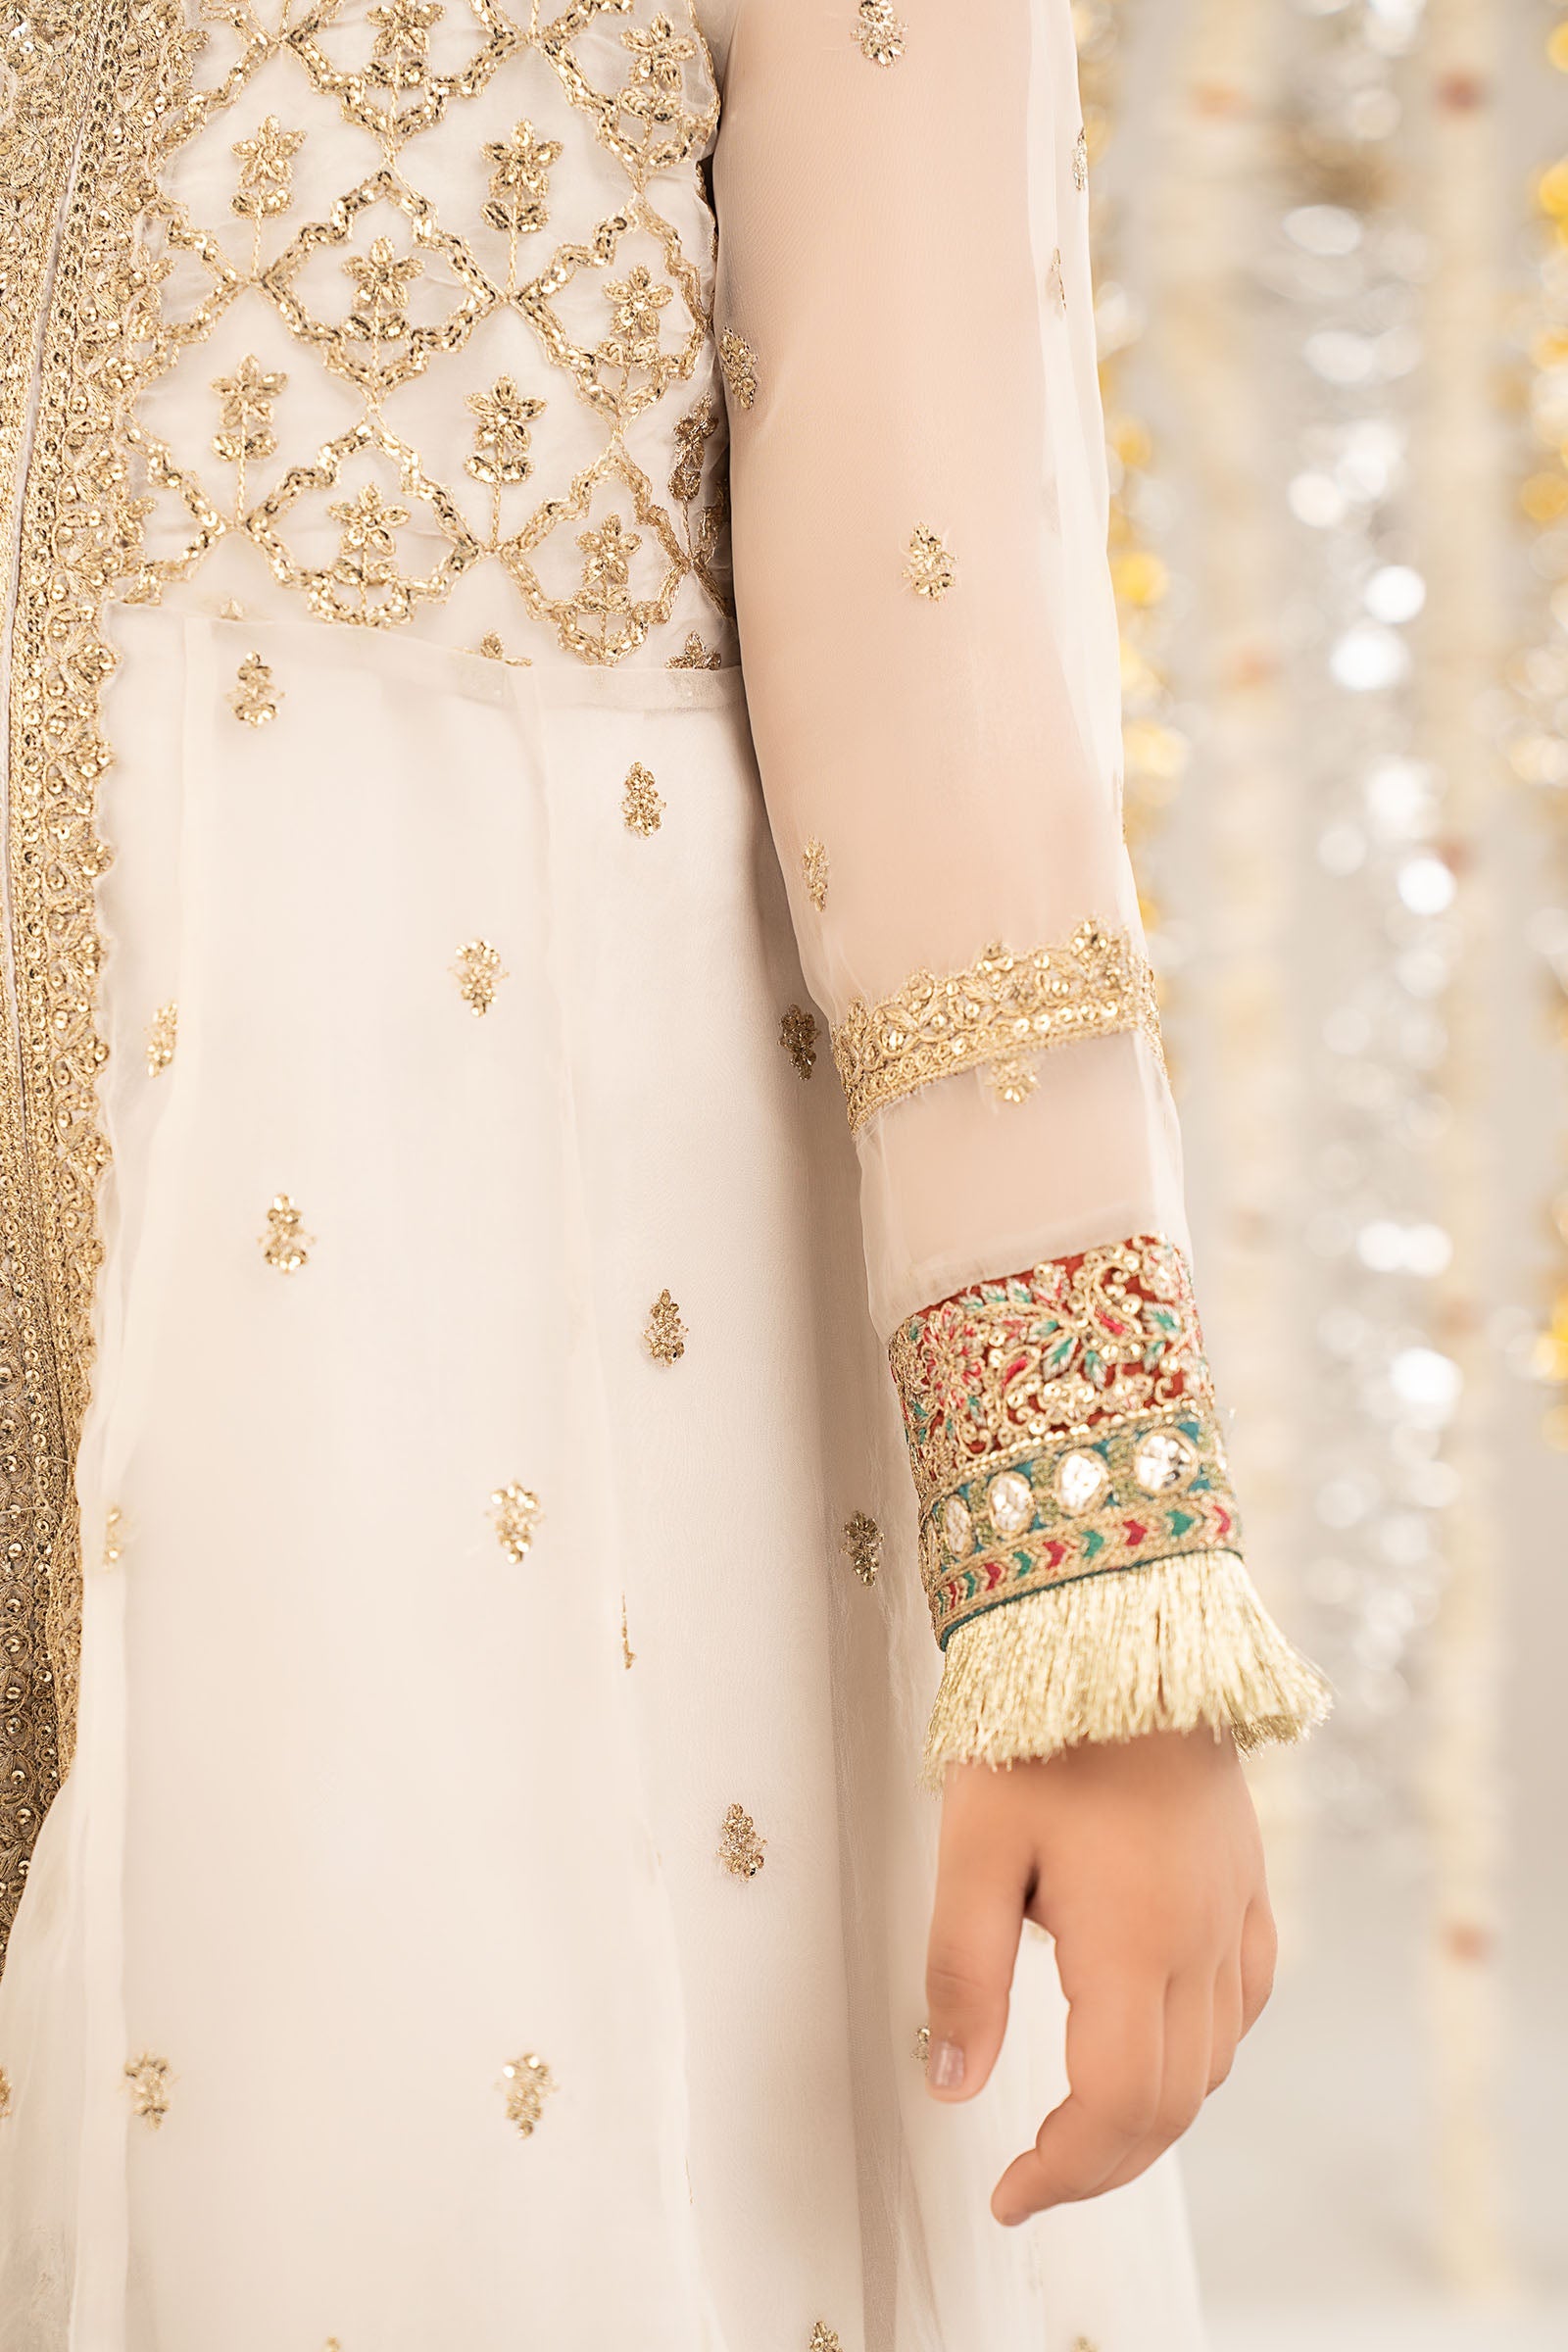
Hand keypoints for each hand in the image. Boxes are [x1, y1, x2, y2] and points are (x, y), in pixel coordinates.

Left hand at [923, 1727, 1275, 2223]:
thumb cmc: (1039, 1727)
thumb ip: (962, 1973)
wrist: (1124, 1625)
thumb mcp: (974, 1845)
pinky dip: (1203, 2052)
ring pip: (1215, 2060)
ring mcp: (1236, 1908)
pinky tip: (1157, 2040)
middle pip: (1173, 2104)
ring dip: (1152, 2115)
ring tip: (1079, 2124)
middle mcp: (1203, 1941)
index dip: (1063, 2173)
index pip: (1117, 2107)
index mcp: (1134, 1943)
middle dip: (1101, 2163)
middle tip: (1031, 2179)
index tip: (1005, 2195)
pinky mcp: (1248, 1876)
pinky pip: (1245, 2000)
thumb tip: (952, 2085)